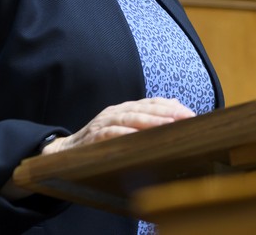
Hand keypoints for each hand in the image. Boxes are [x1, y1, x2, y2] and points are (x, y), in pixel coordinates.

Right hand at [41, 97, 193, 154]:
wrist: (64, 152)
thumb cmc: (99, 142)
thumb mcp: (123, 129)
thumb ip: (146, 118)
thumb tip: (175, 106)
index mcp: (124, 109)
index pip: (152, 103)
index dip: (171, 107)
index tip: (191, 114)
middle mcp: (115, 112)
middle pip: (144, 108)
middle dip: (167, 112)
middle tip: (187, 118)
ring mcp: (103, 123)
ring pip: (130, 118)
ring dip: (151, 121)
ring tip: (170, 125)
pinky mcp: (94, 137)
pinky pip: (112, 133)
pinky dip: (126, 134)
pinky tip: (140, 137)